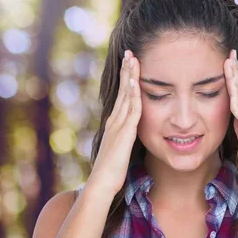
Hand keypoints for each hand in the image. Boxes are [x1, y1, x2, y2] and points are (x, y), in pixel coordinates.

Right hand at [88, 50, 141, 194]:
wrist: (101, 185)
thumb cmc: (111, 174)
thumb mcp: (120, 152)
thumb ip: (125, 141)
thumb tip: (130, 138)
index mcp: (115, 124)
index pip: (122, 97)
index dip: (126, 80)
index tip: (130, 64)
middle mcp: (115, 121)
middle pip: (122, 91)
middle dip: (126, 71)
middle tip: (130, 52)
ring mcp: (118, 126)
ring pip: (126, 96)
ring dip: (129, 76)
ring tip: (132, 58)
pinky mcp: (124, 133)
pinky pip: (132, 110)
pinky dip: (134, 94)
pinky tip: (136, 82)